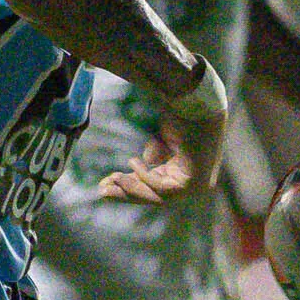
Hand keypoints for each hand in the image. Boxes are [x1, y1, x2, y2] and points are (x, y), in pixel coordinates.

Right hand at [99, 65, 227, 204]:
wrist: (198, 103)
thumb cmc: (184, 115)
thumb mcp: (165, 139)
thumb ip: (157, 153)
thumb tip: (149, 160)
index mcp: (188, 174)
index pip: (156, 188)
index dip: (131, 185)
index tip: (107, 182)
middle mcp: (195, 185)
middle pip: (155, 196)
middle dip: (127, 192)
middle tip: (101, 190)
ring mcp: (197, 187)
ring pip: (157, 196)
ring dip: (132, 187)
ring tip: (113, 178)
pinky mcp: (193, 183)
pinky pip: (162, 188)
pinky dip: (145, 177)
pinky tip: (132, 162)